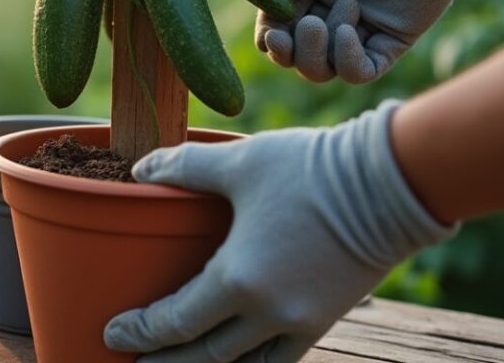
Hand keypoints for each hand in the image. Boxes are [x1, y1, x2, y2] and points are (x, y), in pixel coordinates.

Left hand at [103, 102, 455, 362]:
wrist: (390, 183)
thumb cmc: (310, 169)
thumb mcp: (238, 161)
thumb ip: (184, 167)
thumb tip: (142, 171)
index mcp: (238, 279)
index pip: (175, 322)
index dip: (141, 332)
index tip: (113, 334)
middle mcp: (267, 314)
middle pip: (203, 356)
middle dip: (164, 361)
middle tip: (133, 362)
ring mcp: (299, 323)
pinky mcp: (325, 320)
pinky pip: (280, 360)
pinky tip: (237, 362)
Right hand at [256, 0, 485, 83]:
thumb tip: (270, 15)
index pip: (276, 29)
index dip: (270, 39)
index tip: (272, 34)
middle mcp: (329, 15)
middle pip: (295, 58)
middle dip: (292, 52)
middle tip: (309, 24)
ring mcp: (359, 32)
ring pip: (323, 70)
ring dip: (322, 49)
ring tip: (347, 5)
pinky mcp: (388, 44)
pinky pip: (358, 73)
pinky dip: (347, 60)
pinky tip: (351, 29)